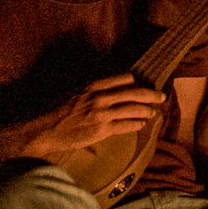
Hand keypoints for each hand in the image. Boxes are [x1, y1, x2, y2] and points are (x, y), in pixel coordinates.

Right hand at [6, 73, 164, 157]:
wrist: (46, 129)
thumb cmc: (59, 111)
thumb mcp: (76, 93)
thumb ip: (94, 91)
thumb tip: (113, 91)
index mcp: (94, 85)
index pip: (124, 78)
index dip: (136, 82)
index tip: (143, 84)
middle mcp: (100, 97)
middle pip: (135, 93)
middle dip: (151, 95)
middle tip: (161, 96)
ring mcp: (102, 114)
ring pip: (134, 109)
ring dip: (147, 111)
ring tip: (153, 112)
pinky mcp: (103, 130)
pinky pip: (127, 125)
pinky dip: (137, 124)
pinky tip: (141, 124)